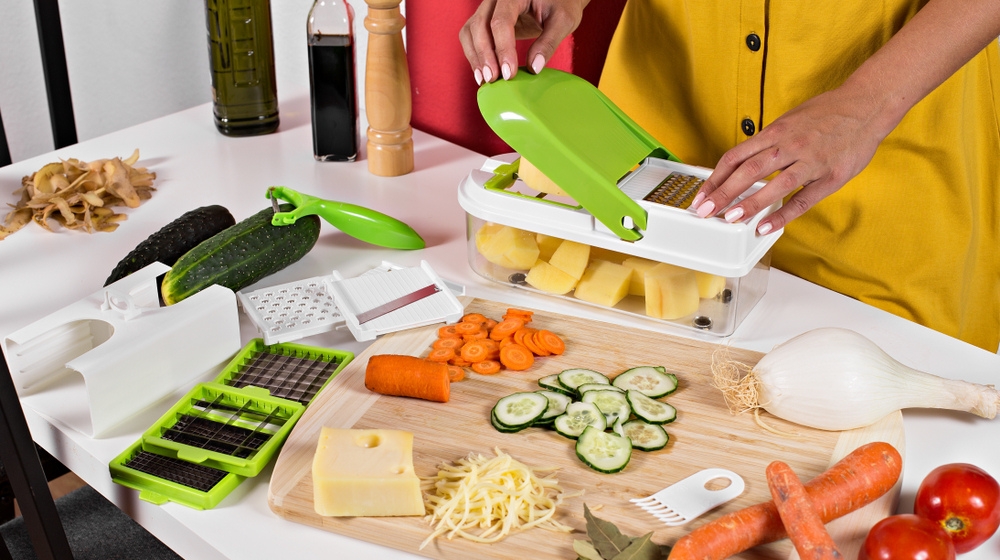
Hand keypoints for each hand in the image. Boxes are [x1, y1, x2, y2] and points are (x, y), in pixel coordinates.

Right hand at [459, 0, 588, 84]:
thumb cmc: (562, 4)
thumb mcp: (563, 20)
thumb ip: (549, 43)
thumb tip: (534, 68)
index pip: (501, 21)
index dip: (503, 48)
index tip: (509, 73)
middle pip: (479, 26)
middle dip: (484, 55)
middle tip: (494, 79)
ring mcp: (488, 8)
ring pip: (470, 32)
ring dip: (475, 57)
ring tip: (485, 80)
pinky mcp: (486, 20)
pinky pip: (471, 37)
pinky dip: (475, 56)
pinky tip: (483, 73)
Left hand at [691, 86, 892, 234]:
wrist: (867, 104)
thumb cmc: (827, 113)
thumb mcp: (789, 121)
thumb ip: (767, 143)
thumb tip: (741, 164)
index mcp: (775, 131)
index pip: (736, 156)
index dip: (715, 178)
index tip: (701, 195)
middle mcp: (790, 145)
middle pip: (749, 170)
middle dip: (723, 192)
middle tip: (705, 211)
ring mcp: (812, 161)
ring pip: (776, 184)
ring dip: (751, 203)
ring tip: (730, 219)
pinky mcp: (831, 176)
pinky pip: (804, 199)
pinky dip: (783, 214)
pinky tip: (765, 227)